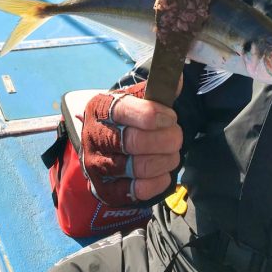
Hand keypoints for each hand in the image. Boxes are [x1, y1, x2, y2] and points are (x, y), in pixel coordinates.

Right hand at [80, 81, 182, 205]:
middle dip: (166, 139)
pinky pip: (139, 190)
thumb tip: (177, 81)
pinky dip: (159, 181)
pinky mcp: (106, 190)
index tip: (171, 116)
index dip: (153, 115)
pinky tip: (163, 171)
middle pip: (135, 141)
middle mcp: (94, 137)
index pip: (124, 110)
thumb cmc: (126, 118)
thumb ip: (156, 90)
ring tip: (173, 153)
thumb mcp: (135, 98)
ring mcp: (97, 166)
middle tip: (177, 137)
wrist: (103, 143)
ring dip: (166, 160)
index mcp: (100, 108)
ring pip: (140, 167)